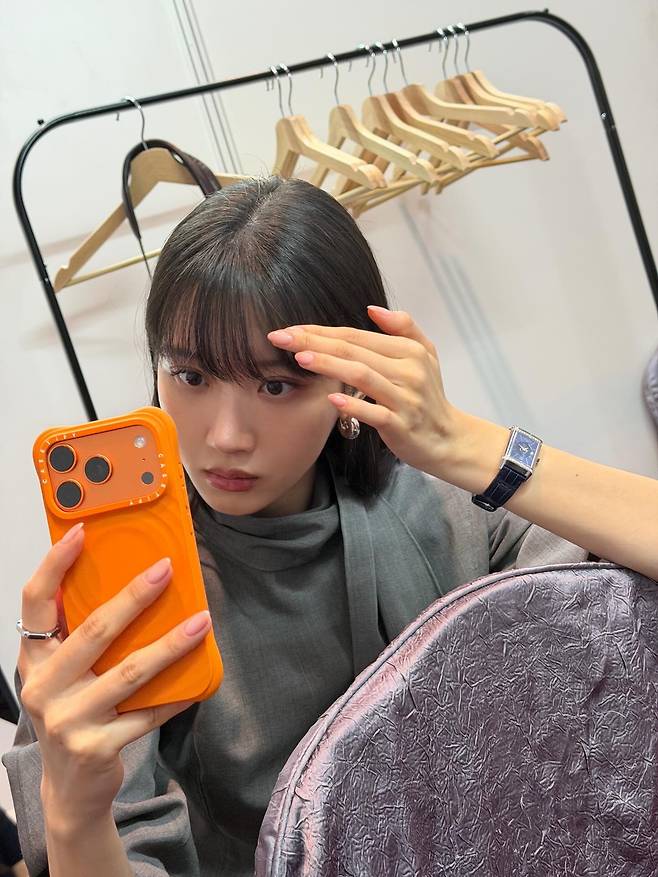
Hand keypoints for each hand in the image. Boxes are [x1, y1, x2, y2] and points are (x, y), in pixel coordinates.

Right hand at [17, 525, 210, 830]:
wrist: (68, 789)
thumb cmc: (72, 714)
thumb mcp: (63, 675)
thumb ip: (80, 637)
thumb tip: (134, 583)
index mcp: (34, 660)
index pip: (35, 602)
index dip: (55, 564)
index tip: (82, 532)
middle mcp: (44, 687)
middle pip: (95, 630)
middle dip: (134, 596)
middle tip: (166, 569)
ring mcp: (69, 720)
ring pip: (130, 672)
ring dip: (171, 644)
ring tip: (202, 622)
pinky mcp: (97, 747)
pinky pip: (147, 714)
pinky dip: (175, 696)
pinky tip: (200, 680)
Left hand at [268, 306, 459, 476]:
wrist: (447, 438)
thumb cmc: (428, 396)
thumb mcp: (425, 355)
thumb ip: (404, 327)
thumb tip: (372, 309)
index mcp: (408, 351)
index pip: (356, 336)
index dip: (321, 331)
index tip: (290, 329)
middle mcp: (408, 371)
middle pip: (354, 351)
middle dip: (314, 342)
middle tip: (281, 338)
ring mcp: (405, 399)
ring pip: (362, 376)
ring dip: (329, 366)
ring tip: (300, 359)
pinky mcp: (402, 425)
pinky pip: (375, 413)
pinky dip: (354, 405)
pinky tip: (332, 399)